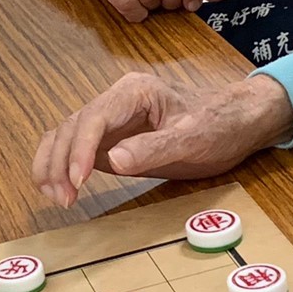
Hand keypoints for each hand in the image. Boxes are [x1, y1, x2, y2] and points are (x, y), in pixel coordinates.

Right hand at [33, 71, 292, 207]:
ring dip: (53, 166)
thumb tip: (112, 161)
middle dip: (61, 163)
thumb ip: (153, 149)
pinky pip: (74, 148)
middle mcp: (115, 101)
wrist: (238, 120)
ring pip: (65, 136)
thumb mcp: (193, 138)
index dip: (79, 150)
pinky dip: (59, 165)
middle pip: (72, 127)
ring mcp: (110, 121)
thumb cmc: (220, 125)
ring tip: (57, 198)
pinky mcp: (110, 139)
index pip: (93, 118)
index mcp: (133, 92)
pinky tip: (55, 187)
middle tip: (64, 199)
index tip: (77, 182)